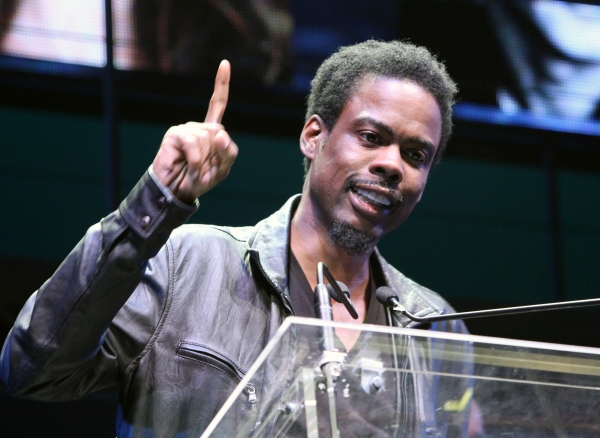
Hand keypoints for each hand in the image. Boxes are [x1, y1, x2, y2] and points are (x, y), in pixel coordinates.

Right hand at [152, 60, 237, 203]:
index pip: (217, 104)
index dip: (221, 84)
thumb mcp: (222, 169)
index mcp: (210, 131)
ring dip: (204, 159)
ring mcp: (185, 128)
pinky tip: (188, 166)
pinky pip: (194, 143)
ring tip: (194, 168)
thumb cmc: (199, 180)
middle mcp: (197, 126)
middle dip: (216, 154)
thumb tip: (221, 133)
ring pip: (208, 138)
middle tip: (204, 167)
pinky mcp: (174, 134)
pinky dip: (195, 160)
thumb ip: (229, 152)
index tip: (224, 63)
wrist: (177, 192)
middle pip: (220, 132)